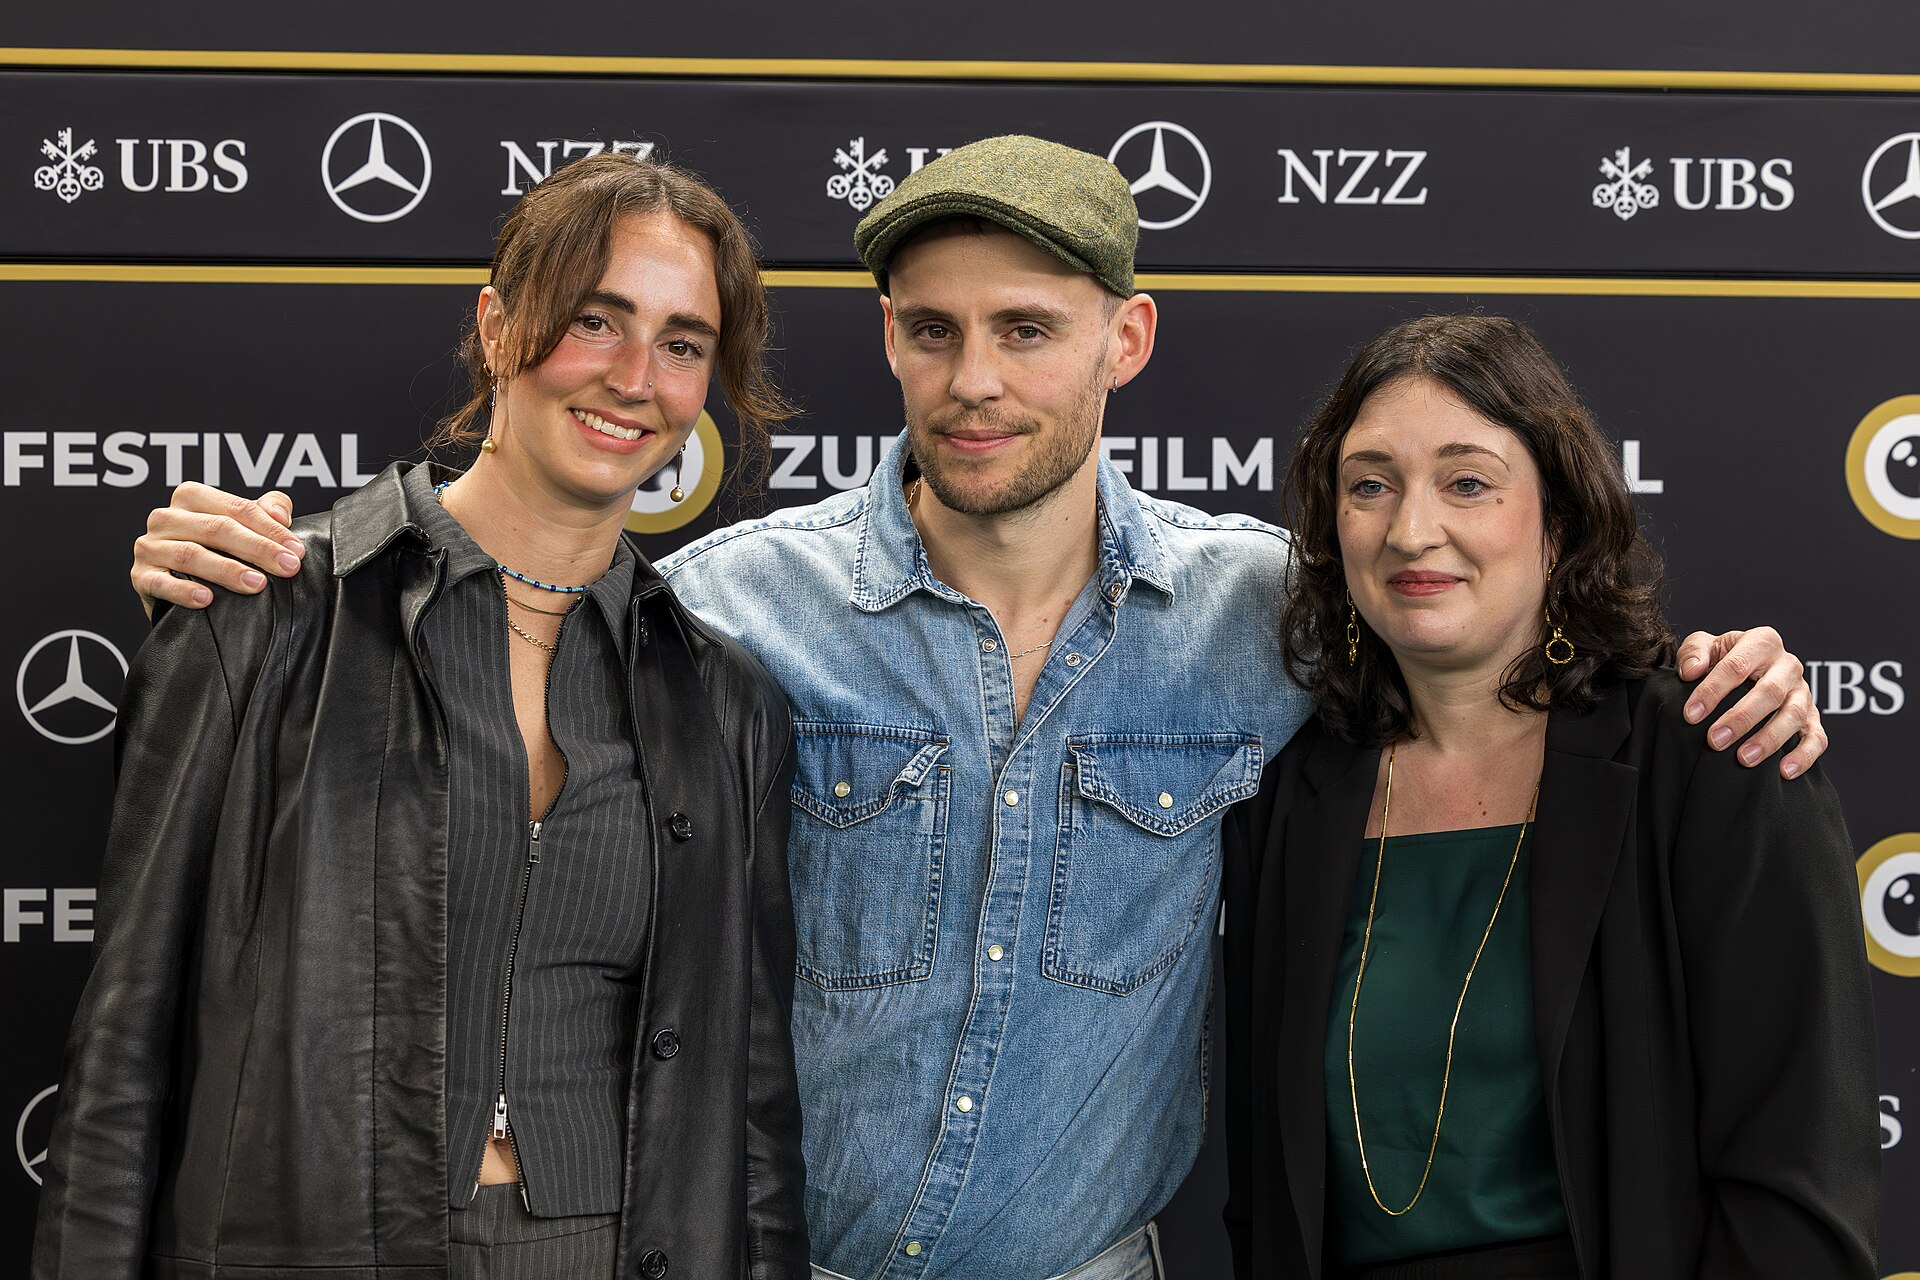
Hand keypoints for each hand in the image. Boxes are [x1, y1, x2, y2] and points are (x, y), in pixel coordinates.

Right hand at [131, 483, 302, 617]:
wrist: (178, 588)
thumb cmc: (216, 550)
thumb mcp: (241, 525)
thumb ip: (265, 511)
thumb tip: (280, 514)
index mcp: (191, 497)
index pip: (237, 508)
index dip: (271, 529)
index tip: (296, 551)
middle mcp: (166, 517)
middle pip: (216, 528)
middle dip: (257, 548)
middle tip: (287, 567)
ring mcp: (150, 546)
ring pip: (191, 554)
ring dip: (227, 570)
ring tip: (257, 584)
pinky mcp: (140, 576)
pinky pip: (160, 582)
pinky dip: (184, 590)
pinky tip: (207, 598)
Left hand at [1676, 627, 1825, 779]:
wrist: (1749, 670)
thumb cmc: (1724, 658)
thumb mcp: (1707, 645)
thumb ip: (1694, 651)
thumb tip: (1691, 671)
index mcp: (1762, 642)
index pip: (1736, 666)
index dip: (1712, 691)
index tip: (1691, 715)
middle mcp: (1788, 665)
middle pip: (1769, 692)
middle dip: (1741, 719)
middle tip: (1715, 741)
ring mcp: (1804, 692)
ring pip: (1794, 715)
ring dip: (1769, 739)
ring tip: (1744, 759)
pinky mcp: (1814, 717)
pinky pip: (1817, 737)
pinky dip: (1804, 755)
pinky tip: (1784, 771)